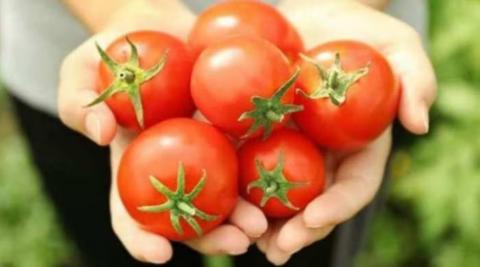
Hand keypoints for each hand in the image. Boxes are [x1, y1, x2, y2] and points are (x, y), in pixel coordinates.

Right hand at [58, 0, 266, 263]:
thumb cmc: (110, 56)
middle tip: (237, 244)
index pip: (131, 213)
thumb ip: (79, 104)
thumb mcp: (80, 73)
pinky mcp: (229, 128)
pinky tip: (283, 183)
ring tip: (263, 225)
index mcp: (132, 167)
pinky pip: (247, 152)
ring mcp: (203, 150)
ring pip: (224, 193)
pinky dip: (264, 171)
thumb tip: (100, 132)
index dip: (141, 238)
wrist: (155, 30)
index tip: (159, 256)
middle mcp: (170, 168)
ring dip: (244, 215)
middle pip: (188, 216)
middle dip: (211, 236)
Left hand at [257, 0, 436, 264]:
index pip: (354, 186)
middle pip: (313, 202)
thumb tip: (419, 124)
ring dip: (262, 223)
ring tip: (246, 242)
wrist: (311, 17)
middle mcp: (323, 155)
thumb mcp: (397, 46)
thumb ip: (415, 80)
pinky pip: (243, 163)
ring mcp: (288, 147)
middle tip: (279, 249)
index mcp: (358, 146)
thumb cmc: (358, 30)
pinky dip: (234, 188)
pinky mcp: (255, 133)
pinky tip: (222, 206)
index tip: (317, 218)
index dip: (339, 206)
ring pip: (277, 194)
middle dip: (298, 229)